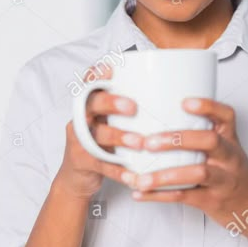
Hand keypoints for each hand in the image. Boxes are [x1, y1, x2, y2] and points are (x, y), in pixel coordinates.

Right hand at [55, 64, 144, 198]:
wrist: (77, 178)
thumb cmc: (103, 145)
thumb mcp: (111, 123)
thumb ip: (129, 110)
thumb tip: (170, 97)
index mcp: (90, 105)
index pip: (90, 84)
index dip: (97, 74)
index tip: (112, 67)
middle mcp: (82, 118)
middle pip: (91, 104)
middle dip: (111, 102)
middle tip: (133, 107)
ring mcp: (79, 140)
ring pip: (97, 134)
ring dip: (119, 137)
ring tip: (139, 143)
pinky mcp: (81, 161)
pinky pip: (101, 165)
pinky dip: (118, 170)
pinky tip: (134, 175)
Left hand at [120, 97, 247, 230]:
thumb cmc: (232, 174)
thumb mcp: (225, 150)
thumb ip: (200, 135)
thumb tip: (158, 120)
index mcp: (230, 140)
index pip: (226, 116)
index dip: (208, 107)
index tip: (184, 102)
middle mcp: (229, 157)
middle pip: (209, 141)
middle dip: (178, 139)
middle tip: (148, 142)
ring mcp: (223, 179)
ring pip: (197, 173)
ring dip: (166, 175)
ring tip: (141, 179)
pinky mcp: (213, 200)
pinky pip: (186, 197)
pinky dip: (160, 196)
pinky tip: (141, 193)